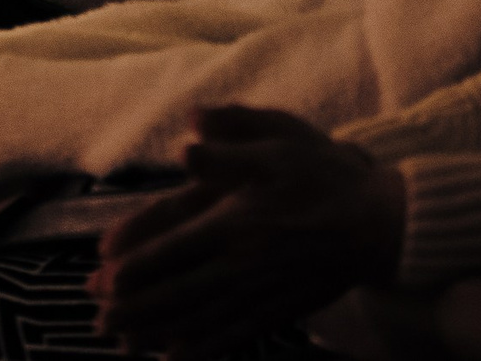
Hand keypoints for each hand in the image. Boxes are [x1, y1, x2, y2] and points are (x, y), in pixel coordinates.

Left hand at [87, 107, 403, 358]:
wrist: (381, 221)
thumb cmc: (324, 176)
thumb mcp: (279, 141)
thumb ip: (229, 141)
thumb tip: (186, 142)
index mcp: (237, 220)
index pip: (175, 249)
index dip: (136, 267)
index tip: (102, 280)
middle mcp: (244, 263)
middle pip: (179, 293)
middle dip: (136, 309)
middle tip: (98, 321)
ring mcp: (263, 292)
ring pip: (201, 319)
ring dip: (160, 332)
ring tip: (124, 344)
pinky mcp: (280, 310)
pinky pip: (235, 335)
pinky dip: (204, 349)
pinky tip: (177, 357)